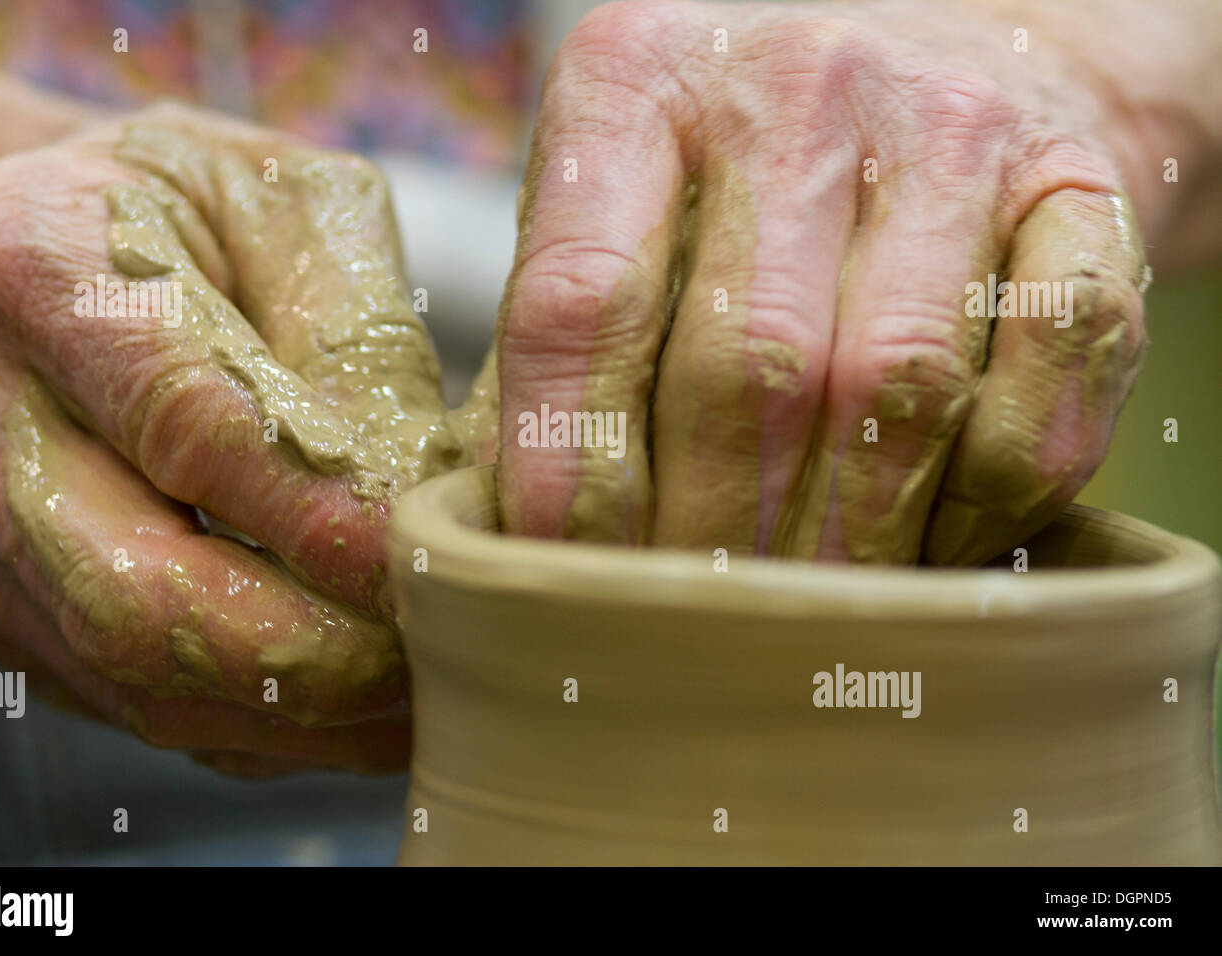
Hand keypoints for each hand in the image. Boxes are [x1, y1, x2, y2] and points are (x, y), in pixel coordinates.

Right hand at [0, 102, 478, 772]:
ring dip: (300, 712)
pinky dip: (260, 727)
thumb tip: (428, 485)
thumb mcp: (269, 201)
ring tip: (421, 694)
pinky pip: (135, 705)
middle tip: (438, 648)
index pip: (189, 428)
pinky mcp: (8, 607)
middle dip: (313, 652)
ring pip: (138, 680)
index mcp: (37, 273)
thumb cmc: (164, 210)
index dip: (322, 518)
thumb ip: (352, 328)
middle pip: (138, 597)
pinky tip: (355, 709)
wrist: (5, 247)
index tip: (430, 558)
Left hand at [496, 0, 1152, 563]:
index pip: (579, 300)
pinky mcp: (1083, 186)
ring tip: (804, 610)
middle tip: (693, 623)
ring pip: (897, 384)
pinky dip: (986, 497)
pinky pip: (1047, 375)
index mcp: (640, 79)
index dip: (569, 468)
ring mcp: (952, 126)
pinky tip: (931, 544)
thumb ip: (567, 346)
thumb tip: (503, 532)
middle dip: (714, 532)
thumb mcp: (631, 212)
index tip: (567, 577)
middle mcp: (796, 81)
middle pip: (747, 363)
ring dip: (847, 538)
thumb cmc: (751, 176)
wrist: (965, 60)